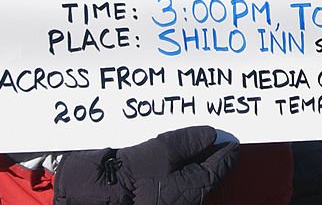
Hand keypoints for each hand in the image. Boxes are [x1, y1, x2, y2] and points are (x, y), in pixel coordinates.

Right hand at [54, 126, 238, 203]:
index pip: (215, 170)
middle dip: (206, 149)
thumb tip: (210, 134)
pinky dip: (168, 151)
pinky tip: (165, 135)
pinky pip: (163, 165)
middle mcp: (176, 193)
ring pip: (181, 167)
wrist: (87, 191)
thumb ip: (188, 142)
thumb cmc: (126, 175)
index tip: (234, 140)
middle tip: (214, 128)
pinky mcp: (142, 180)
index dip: (225, 153)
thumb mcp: (161, 152)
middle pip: (199, 169)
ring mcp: (159, 188)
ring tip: (192, 127)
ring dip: (187, 148)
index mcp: (187, 190)